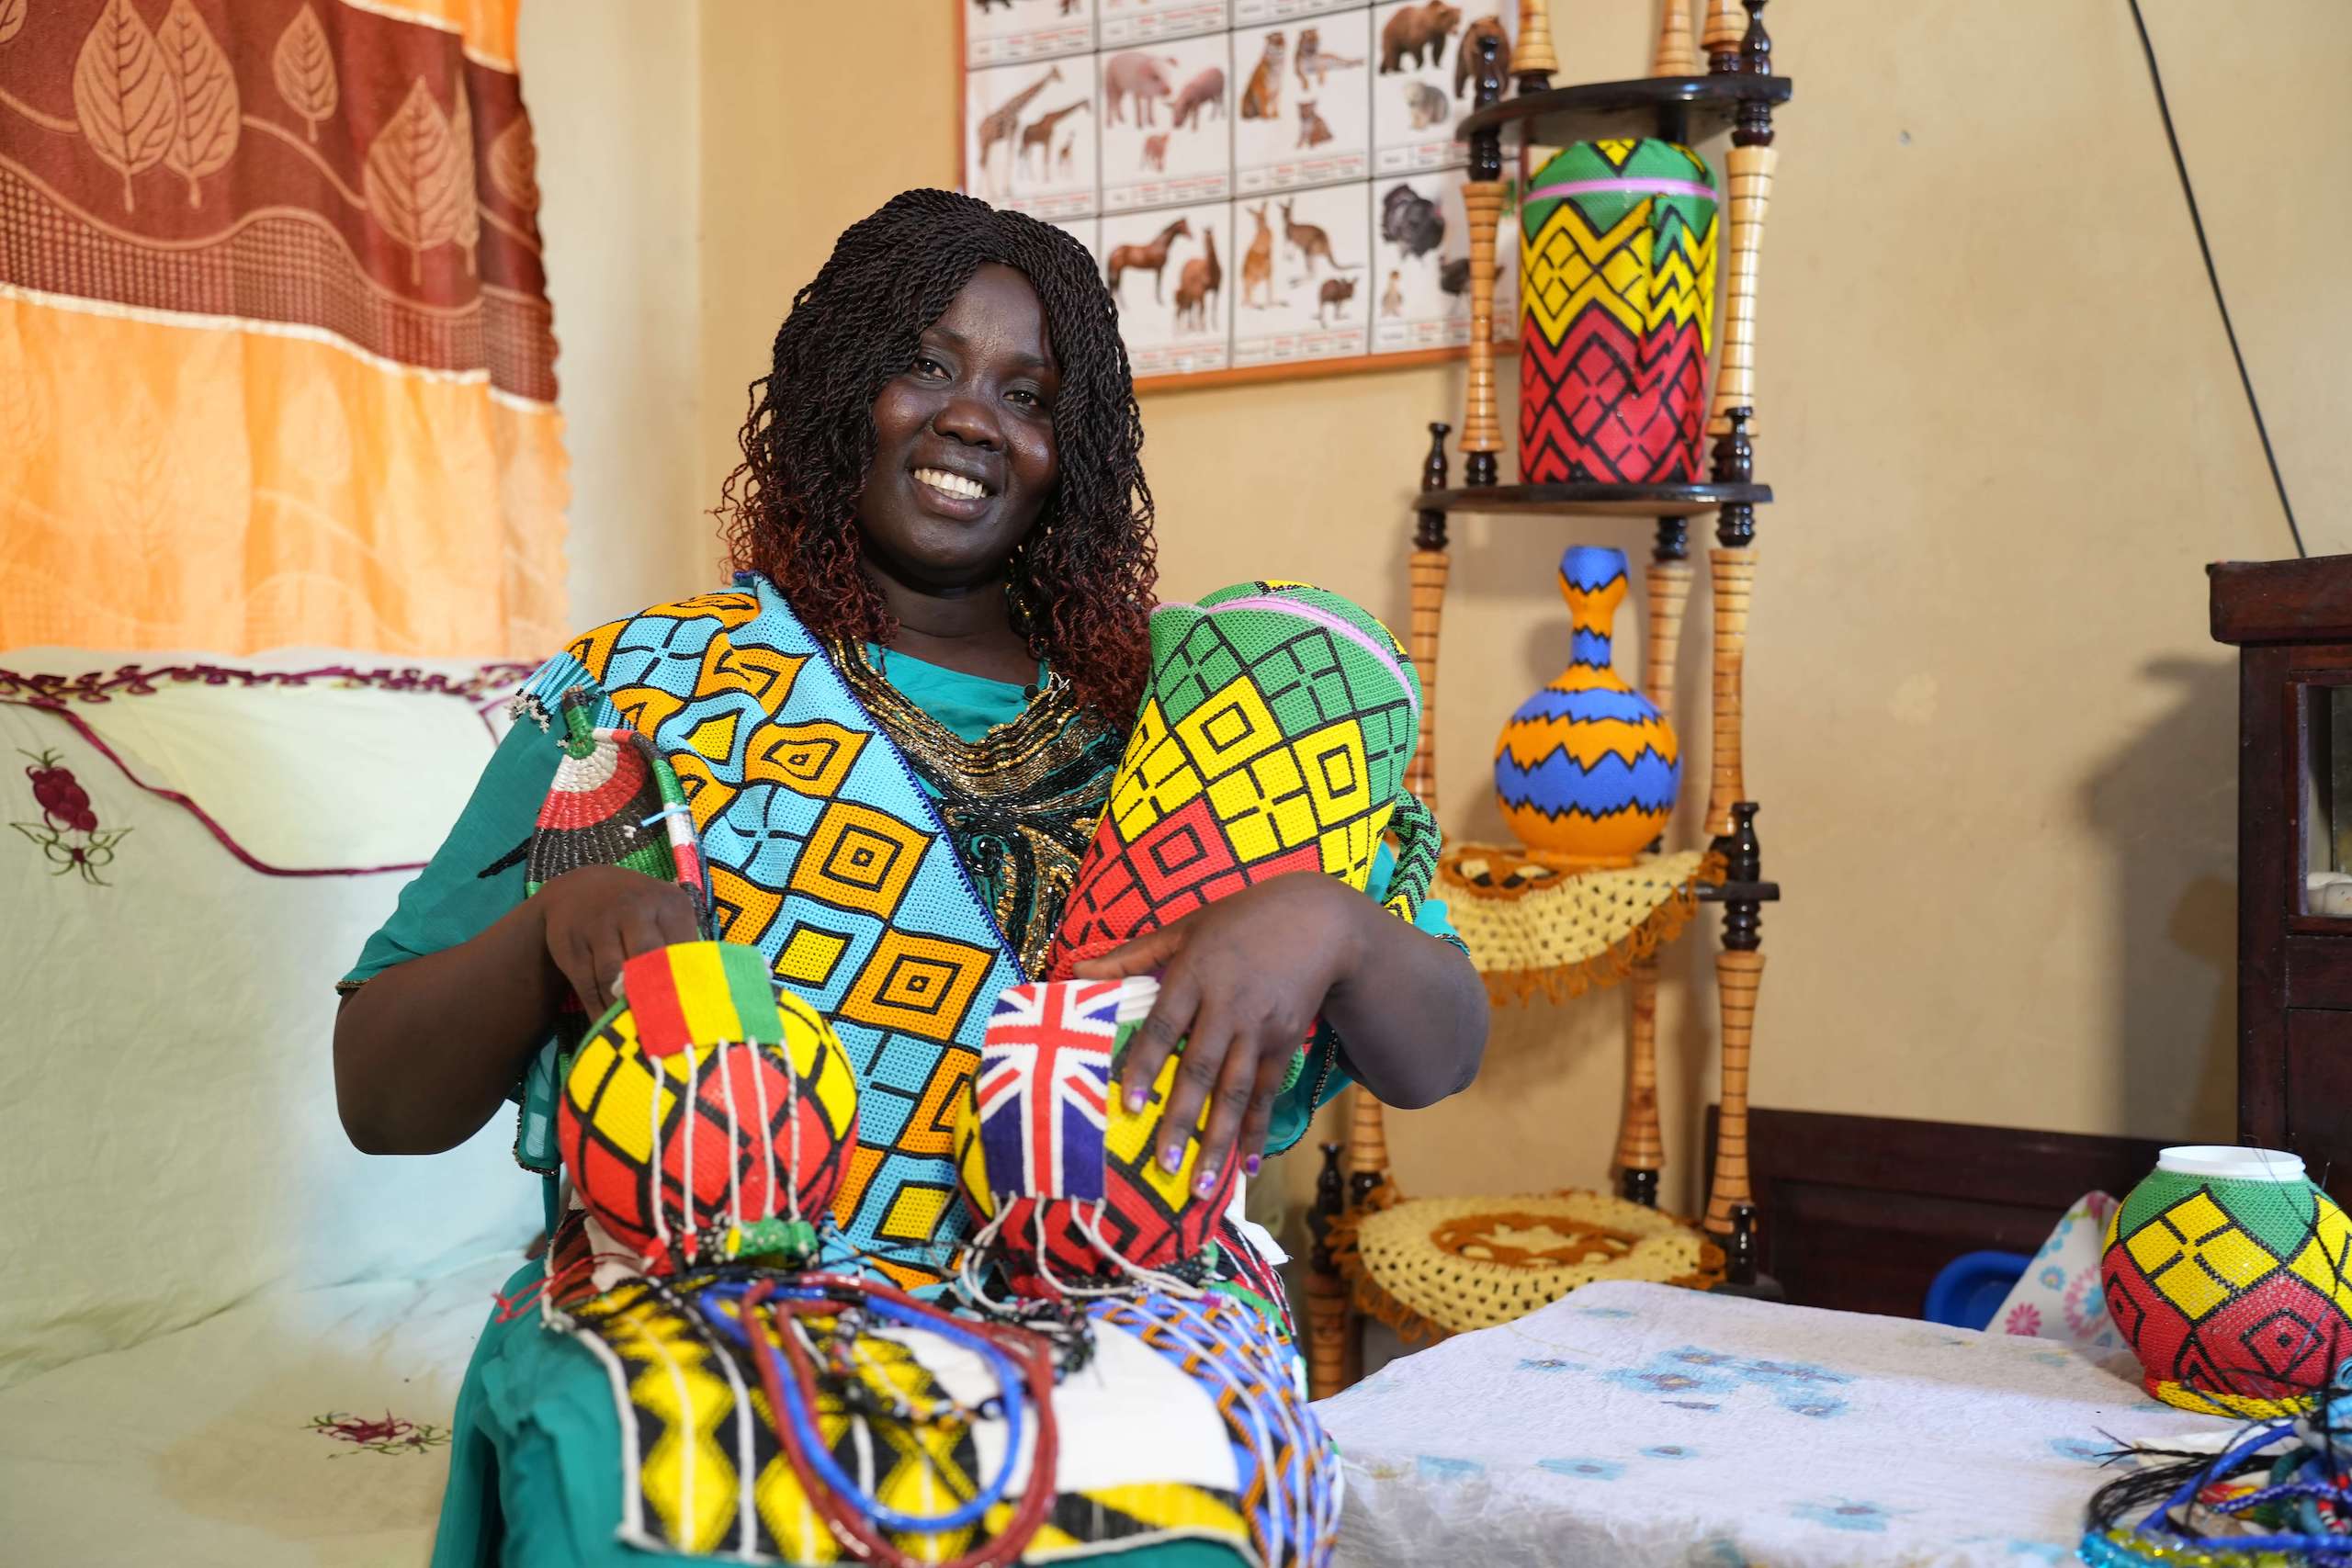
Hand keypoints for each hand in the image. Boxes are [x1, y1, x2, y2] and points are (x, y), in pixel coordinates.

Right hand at [537, 865, 701, 1015]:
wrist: (579, 888)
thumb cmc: (638, 911)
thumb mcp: (665, 914)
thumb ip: (682, 947)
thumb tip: (700, 997)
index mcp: (669, 903)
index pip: (683, 948)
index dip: (686, 983)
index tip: (693, 1013)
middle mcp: (633, 909)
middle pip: (647, 958)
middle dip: (655, 995)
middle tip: (666, 1027)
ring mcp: (599, 925)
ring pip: (613, 978)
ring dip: (625, 1009)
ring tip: (640, 1034)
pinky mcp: (571, 945)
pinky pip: (588, 986)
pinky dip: (601, 1012)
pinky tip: (612, 1027)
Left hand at [1073, 873, 1371, 1196]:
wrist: (1317, 919)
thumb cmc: (1239, 921)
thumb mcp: (1184, 928)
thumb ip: (1131, 955)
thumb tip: (1077, 971)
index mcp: (1194, 975)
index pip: (1164, 1027)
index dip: (1146, 1066)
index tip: (1129, 1106)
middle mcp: (1227, 1006)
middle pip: (1200, 1069)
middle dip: (1183, 1120)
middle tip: (1165, 1166)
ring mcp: (1259, 1028)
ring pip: (1236, 1090)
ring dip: (1219, 1139)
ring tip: (1201, 1182)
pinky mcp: (1285, 1042)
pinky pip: (1268, 1092)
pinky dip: (1258, 1129)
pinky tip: (1249, 1165)